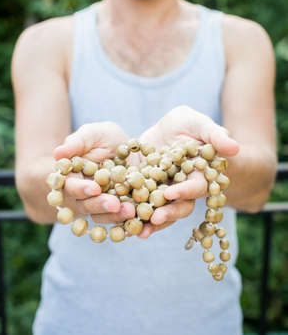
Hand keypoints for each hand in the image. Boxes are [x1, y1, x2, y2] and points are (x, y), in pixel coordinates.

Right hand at [53, 122, 135, 223]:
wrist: (128, 149)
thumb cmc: (105, 137)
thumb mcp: (93, 134)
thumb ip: (78, 142)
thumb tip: (58, 153)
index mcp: (70, 176)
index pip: (70, 186)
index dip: (80, 188)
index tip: (94, 188)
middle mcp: (82, 195)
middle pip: (85, 205)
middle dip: (99, 205)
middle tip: (114, 204)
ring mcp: (98, 205)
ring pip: (101, 216)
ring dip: (114, 216)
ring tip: (130, 211)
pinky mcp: (116, 212)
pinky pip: (119, 222)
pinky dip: (127, 222)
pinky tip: (138, 221)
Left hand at [138, 106, 239, 237]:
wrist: (167, 128)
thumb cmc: (189, 124)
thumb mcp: (200, 123)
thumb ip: (215, 135)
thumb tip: (235, 148)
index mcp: (199, 175)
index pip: (194, 187)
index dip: (184, 191)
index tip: (171, 192)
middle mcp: (182, 188)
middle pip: (178, 206)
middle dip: (167, 213)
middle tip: (154, 219)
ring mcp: (163, 192)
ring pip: (159, 210)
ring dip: (148, 221)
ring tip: (136, 231)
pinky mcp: (145, 190)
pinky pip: (139, 204)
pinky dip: (131, 213)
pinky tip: (119, 222)